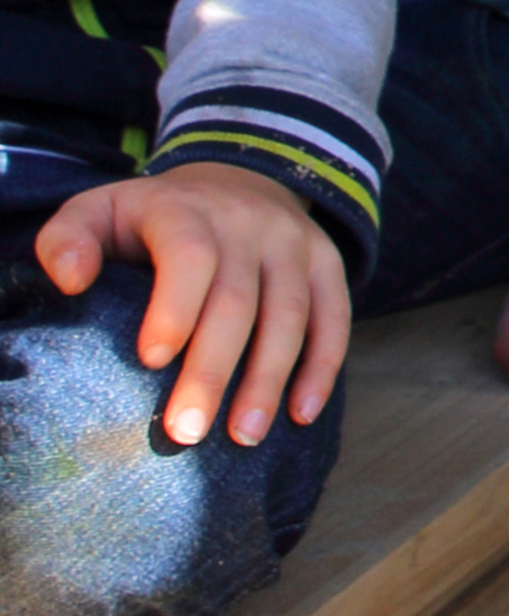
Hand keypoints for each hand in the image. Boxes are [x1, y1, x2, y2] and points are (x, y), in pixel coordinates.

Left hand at [33, 162, 347, 450]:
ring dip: (269, 379)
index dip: (175, 306)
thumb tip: (70, 283)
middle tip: (186, 432)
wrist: (237, 178)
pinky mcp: (326, 263)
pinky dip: (323, 367)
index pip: (190, 256)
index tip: (152, 361)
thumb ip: (67, 239)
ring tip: (244, 436)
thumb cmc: (153, 219)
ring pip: (290, 315)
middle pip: (238, 300)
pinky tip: (302, 412)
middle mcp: (248, 223)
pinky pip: (334, 316)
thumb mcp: (98, 211)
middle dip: (214, 370)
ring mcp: (294, 243)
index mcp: (187, 210)